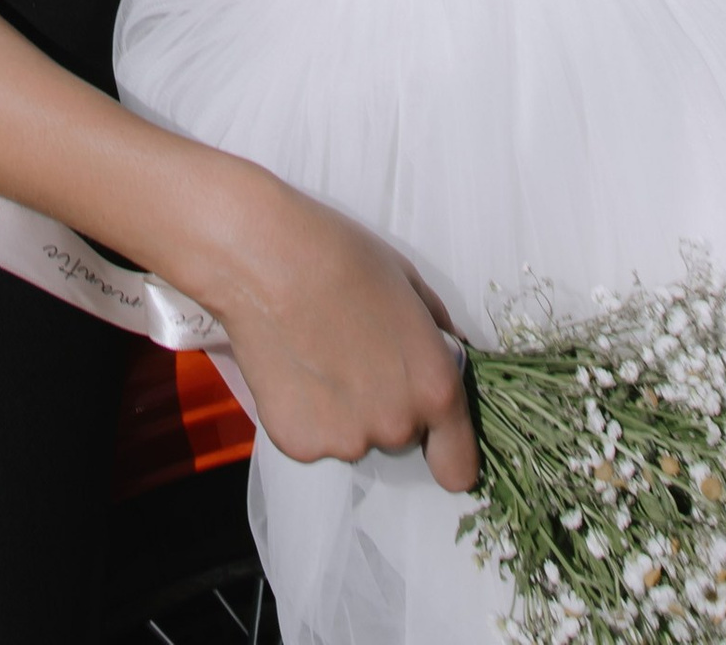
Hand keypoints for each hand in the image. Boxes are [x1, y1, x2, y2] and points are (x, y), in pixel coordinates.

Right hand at [197, 167, 476, 489]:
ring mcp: (345, 441)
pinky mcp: (298, 444)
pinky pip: (311, 436)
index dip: (448, 453)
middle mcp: (397, 427)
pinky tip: (292, 366)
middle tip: (354, 354)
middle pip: (400, 436)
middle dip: (385, 405)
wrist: (267, 259)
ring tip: (316, 353)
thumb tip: (444, 352)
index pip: (458, 467)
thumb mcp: (409, 282)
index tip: (437, 445)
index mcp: (435, 390)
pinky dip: (303, 411)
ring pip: (353, 436)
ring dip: (342, 410)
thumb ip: (435, 331)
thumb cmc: (341, 257)